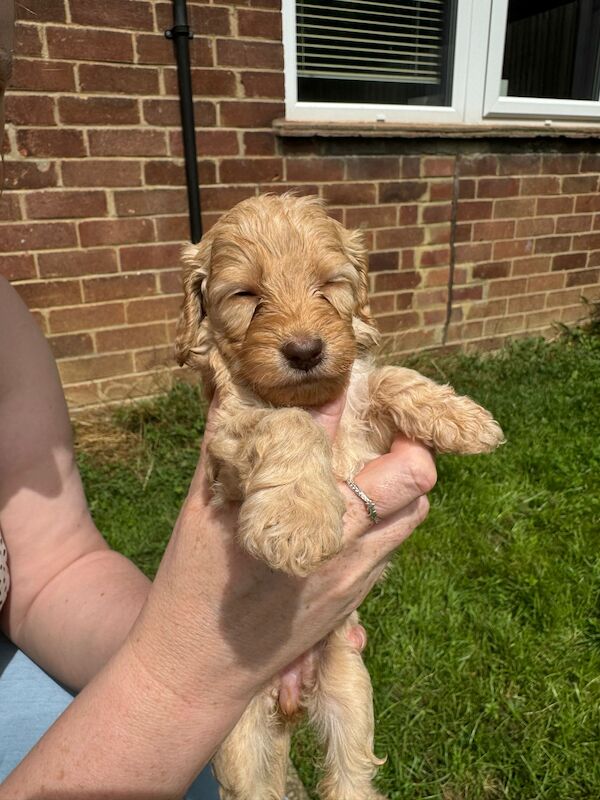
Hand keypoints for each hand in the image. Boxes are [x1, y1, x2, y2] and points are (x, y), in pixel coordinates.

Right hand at [129, 391, 434, 704]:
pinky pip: (384, 552)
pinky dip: (375, 524)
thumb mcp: (205, 511)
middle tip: (366, 439)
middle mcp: (352, 559)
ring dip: (392, 491)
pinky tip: (335, 517)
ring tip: (353, 474)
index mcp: (320, 529)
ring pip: (407, 523)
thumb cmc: (193, 589)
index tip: (373, 408)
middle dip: (403, 458)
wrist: (194, 675)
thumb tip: (243, 390)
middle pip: (418, 493)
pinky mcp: (351, 607)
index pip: (402, 474)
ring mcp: (356, 587)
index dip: (397, 433)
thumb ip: (233, 446)